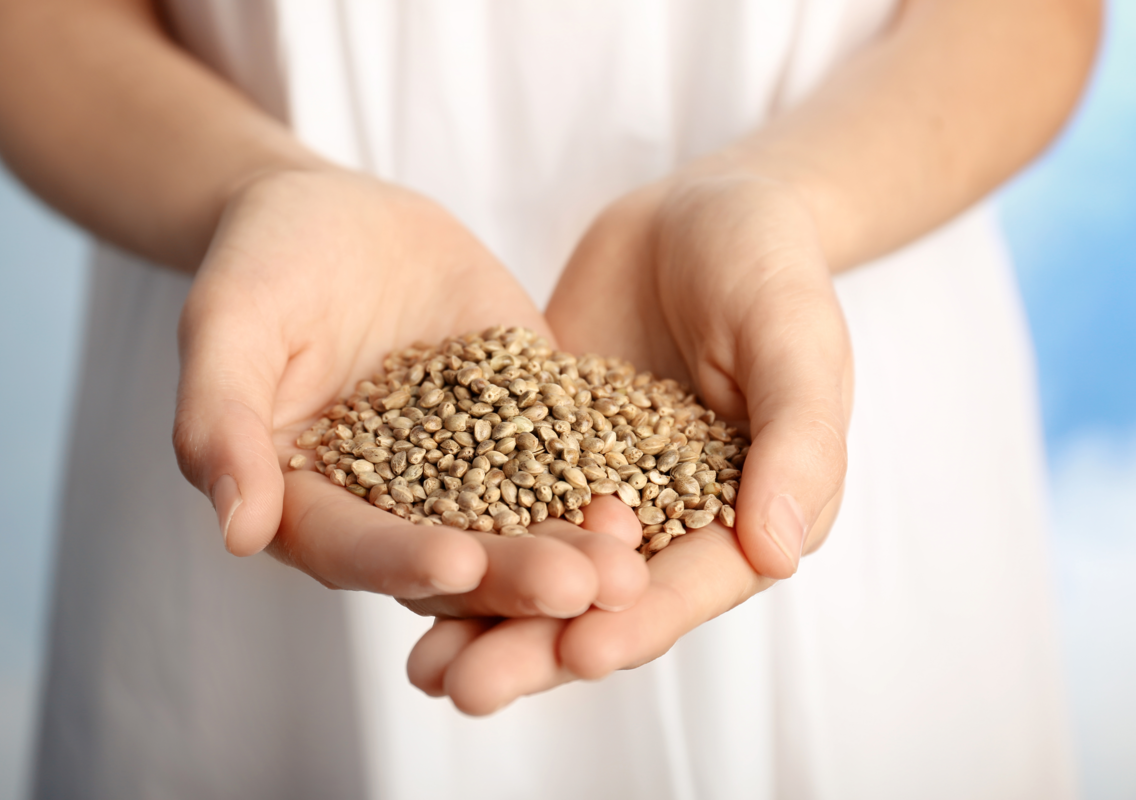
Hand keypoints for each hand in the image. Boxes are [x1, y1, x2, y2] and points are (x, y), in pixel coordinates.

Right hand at [172, 168, 647, 617]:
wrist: (340, 218)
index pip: (354, 548)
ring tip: (632, 566)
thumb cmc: (263, 264)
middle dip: (516, 576)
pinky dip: (602, 483)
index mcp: (313, 504)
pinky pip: (565, 461)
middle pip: (454, 558)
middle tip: (582, 588)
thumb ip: (221, 421)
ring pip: (519, 526)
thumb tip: (235, 530)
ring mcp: (466, 472)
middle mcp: (394, 509)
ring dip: (574, 552)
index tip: (454, 565)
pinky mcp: (525, 428)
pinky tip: (654, 496)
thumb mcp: (228, 325)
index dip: (400, 560)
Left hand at [406, 174, 852, 713]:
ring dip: (485, 617)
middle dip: (538, 647)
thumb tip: (778, 551)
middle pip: (601, 600)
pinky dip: (456, 539)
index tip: (580, 656)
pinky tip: (401, 573)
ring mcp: (597, 486)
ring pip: (541, 566)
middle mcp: (665, 518)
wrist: (700, 210)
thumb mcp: (795, 341)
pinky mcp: (540, 449)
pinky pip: (495, 502)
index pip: (687, 585)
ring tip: (422, 667)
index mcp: (739, 516)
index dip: (636, 624)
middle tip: (467, 689)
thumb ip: (798, 441)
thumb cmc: (771, 268)